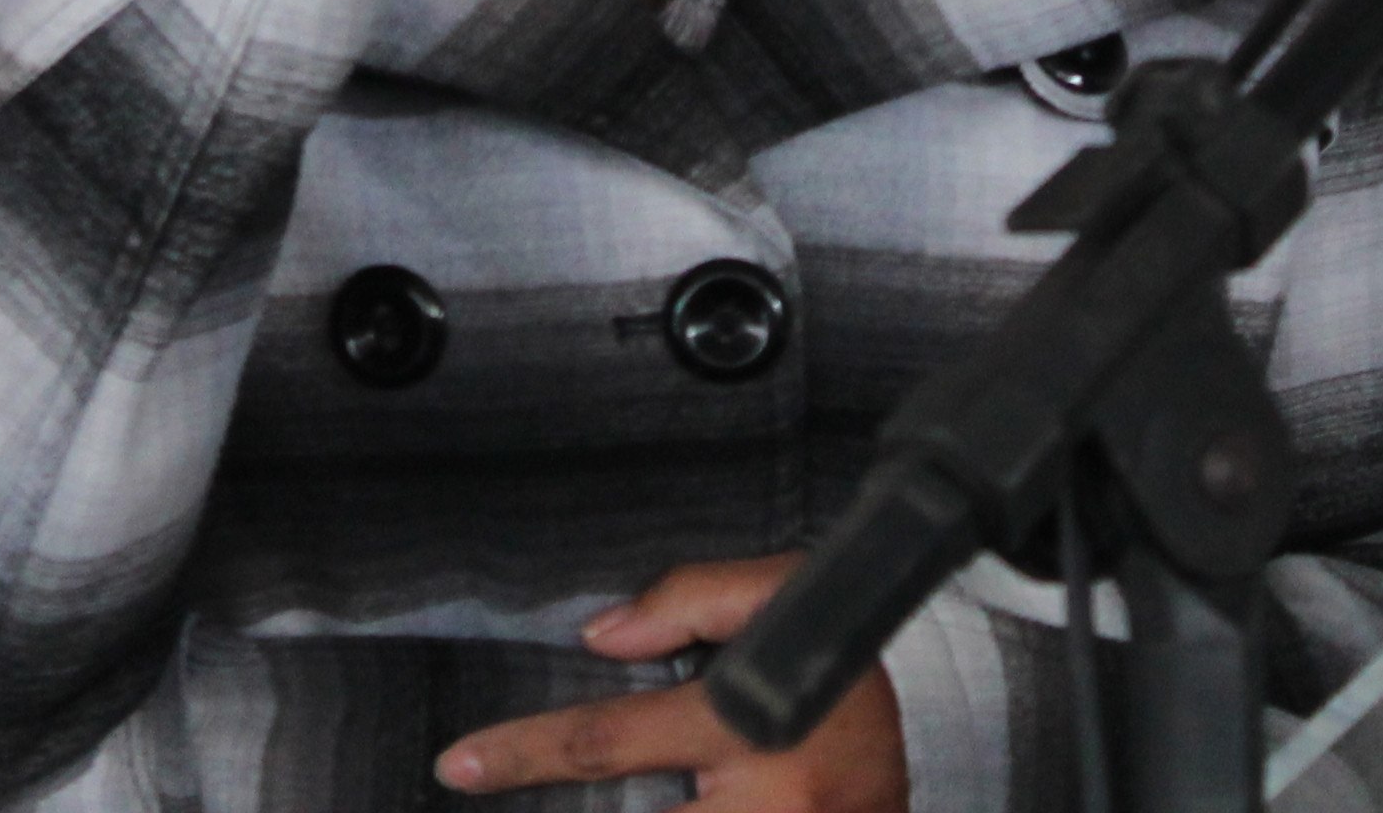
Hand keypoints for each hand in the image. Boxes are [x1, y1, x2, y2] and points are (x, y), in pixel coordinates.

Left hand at [435, 557, 907, 809]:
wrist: (924, 734)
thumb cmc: (837, 657)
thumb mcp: (776, 592)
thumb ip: (687, 598)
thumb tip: (601, 638)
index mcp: (741, 727)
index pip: (606, 742)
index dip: (523, 754)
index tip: (458, 767)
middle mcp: (755, 812)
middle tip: (484, 784)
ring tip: (558, 805)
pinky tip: (650, 807)